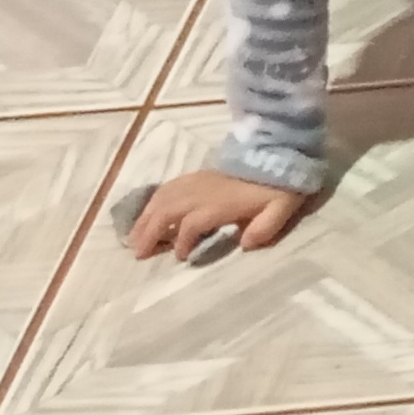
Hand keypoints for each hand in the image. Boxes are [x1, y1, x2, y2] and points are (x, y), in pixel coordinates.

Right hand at [128, 168, 311, 259]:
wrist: (276, 157)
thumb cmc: (277, 190)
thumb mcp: (280, 209)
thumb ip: (264, 228)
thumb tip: (245, 245)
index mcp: (221, 203)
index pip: (192, 224)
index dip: (183, 242)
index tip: (182, 257)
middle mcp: (202, 191)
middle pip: (168, 210)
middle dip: (151, 233)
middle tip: (139, 255)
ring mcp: (196, 181)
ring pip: (162, 199)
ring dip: (145, 219)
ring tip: (133, 240)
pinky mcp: (195, 175)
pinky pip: (166, 188)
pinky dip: (152, 202)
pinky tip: (145, 216)